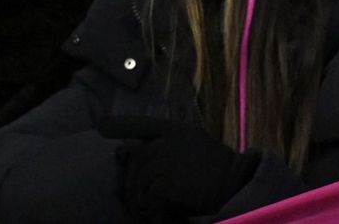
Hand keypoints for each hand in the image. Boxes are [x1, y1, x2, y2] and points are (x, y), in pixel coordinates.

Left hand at [98, 115, 258, 218]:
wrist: (237, 184)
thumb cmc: (216, 169)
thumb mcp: (193, 145)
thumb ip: (166, 145)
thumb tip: (128, 150)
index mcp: (177, 129)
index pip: (142, 124)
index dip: (120, 124)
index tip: (101, 126)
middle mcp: (169, 140)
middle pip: (136, 162)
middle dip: (135, 185)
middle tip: (146, 204)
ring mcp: (166, 160)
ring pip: (139, 184)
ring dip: (144, 201)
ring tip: (157, 211)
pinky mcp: (166, 184)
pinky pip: (149, 199)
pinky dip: (155, 211)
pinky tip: (168, 214)